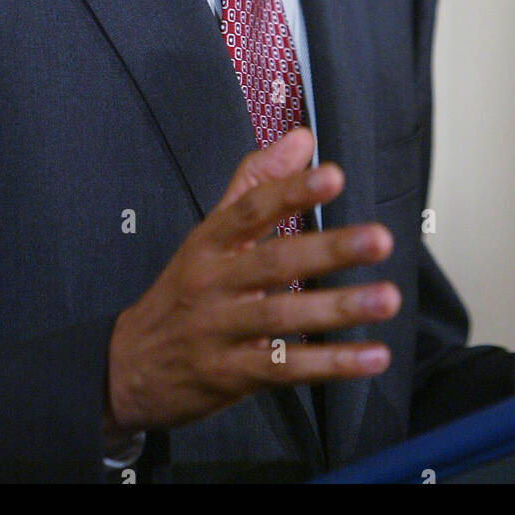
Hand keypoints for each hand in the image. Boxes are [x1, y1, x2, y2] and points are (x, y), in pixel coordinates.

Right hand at [105, 127, 399, 430]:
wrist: (127, 367)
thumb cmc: (182, 291)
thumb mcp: (208, 234)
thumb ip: (256, 183)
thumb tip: (301, 138)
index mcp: (209, 241)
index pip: (252, 209)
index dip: (292, 191)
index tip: (332, 175)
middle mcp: (213, 282)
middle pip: (274, 262)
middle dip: (329, 249)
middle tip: (379, 238)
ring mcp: (219, 330)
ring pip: (282, 316)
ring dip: (338, 308)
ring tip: (387, 297)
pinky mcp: (231, 376)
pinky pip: (286, 368)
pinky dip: (331, 364)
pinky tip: (372, 356)